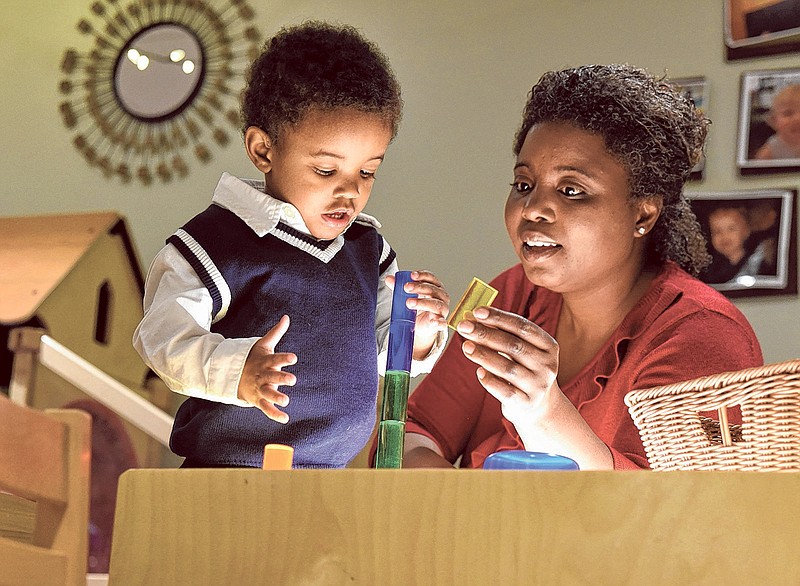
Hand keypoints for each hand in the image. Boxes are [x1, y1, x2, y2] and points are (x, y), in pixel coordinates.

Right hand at [237, 315, 296, 422]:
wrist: (234, 374)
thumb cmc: (254, 358)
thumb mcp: (264, 344)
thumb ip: (276, 332)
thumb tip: (286, 317)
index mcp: (265, 362)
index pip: (275, 358)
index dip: (284, 358)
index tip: (293, 357)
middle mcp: (262, 375)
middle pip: (272, 377)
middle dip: (281, 378)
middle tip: (293, 379)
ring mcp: (259, 388)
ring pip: (268, 394)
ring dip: (276, 397)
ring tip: (286, 400)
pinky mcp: (258, 400)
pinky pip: (267, 408)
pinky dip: (275, 414)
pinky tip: (285, 418)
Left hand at [387, 270, 449, 359]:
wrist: (420, 326)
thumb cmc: (417, 308)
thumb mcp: (407, 296)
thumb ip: (398, 288)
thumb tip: (388, 279)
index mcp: (434, 287)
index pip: (430, 278)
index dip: (422, 275)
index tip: (412, 275)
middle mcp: (441, 297)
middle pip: (432, 289)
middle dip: (419, 287)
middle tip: (406, 288)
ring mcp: (442, 310)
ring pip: (436, 304)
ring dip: (423, 303)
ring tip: (409, 303)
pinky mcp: (441, 323)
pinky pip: (442, 323)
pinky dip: (438, 322)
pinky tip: (433, 321)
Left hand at [456, 306, 558, 428]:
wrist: (540, 406)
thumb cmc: (524, 370)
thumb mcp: (521, 350)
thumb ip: (501, 334)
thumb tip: (473, 317)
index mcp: (549, 346)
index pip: (523, 327)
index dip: (499, 318)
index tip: (478, 311)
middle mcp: (547, 365)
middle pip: (514, 346)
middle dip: (486, 334)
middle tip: (464, 327)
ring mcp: (538, 385)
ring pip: (508, 368)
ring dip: (484, 355)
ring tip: (466, 346)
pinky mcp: (527, 403)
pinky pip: (505, 391)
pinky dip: (490, 381)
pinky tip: (479, 372)